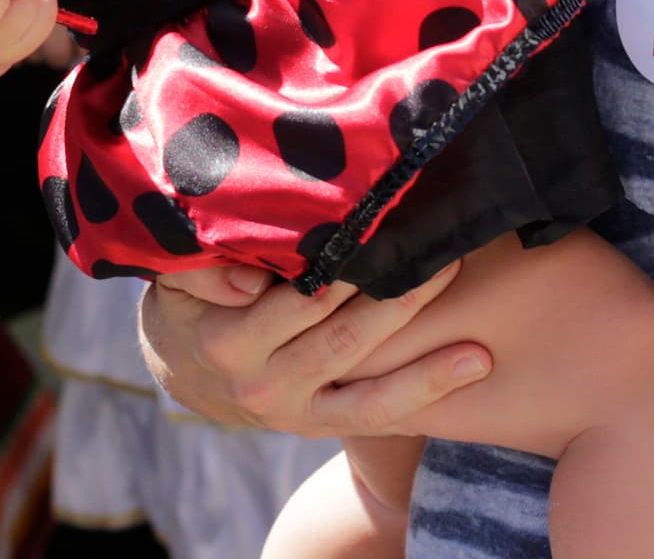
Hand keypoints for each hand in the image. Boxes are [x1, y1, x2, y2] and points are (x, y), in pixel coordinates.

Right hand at [138, 257, 483, 435]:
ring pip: (368, 389)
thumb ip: (206, 272)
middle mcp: (266, 384)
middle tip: (447, 256)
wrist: (179, 373)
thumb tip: (253, 279)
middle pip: (345, 339)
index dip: (347, 267)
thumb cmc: (187, 307)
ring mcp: (296, 412)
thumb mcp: (175, 282)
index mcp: (231, 342)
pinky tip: (471, 369)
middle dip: (400, 299)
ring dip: (425, 362)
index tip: (388, 227)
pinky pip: (376, 417)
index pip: (300, 300)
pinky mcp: (319, 426)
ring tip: (477, 340)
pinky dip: (424, 396)